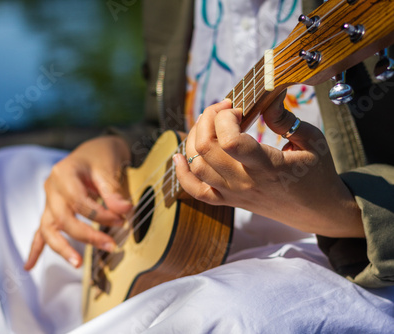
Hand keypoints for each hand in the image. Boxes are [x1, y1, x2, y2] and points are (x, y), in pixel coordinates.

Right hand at [24, 136, 132, 269]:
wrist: (95, 150)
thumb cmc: (101, 156)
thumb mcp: (108, 167)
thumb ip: (113, 191)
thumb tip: (124, 211)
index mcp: (63, 173)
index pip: (80, 202)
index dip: (101, 215)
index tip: (121, 220)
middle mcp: (52, 188)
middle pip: (63, 218)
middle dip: (86, 235)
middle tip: (110, 245)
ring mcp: (49, 200)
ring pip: (48, 228)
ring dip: (61, 248)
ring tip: (77, 263)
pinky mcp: (51, 210)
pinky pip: (41, 231)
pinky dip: (35, 249)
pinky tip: (29, 266)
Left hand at [174, 94, 363, 237]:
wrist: (318, 212)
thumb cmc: (318, 174)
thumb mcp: (313, 141)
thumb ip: (287, 118)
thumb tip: (266, 97)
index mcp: (268, 166)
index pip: (230, 141)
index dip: (225, 117)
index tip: (237, 106)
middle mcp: (245, 181)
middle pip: (205, 149)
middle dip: (207, 119)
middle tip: (222, 108)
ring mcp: (233, 194)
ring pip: (196, 166)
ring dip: (194, 138)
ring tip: (209, 124)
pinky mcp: (228, 201)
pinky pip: (195, 191)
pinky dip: (182, 173)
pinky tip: (178, 156)